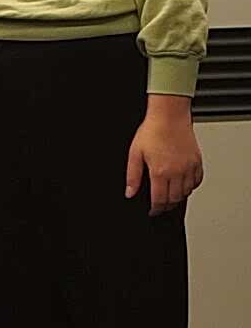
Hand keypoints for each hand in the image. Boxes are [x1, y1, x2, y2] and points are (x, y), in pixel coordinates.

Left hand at [126, 94, 203, 215]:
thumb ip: (133, 176)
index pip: (160, 200)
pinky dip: (190, 186)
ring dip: (178, 197)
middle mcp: (177, 171)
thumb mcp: (134, 154)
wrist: (169, 116)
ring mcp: (189, 167)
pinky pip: (197, 180)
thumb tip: (130, 193)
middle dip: (166, 205)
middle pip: (175, 199)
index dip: (156, 209)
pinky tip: (182, 184)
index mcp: (160, 172)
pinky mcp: (197, 161)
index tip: (153, 212)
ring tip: (169, 195)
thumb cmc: (152, 131)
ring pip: (187, 192)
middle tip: (160, 205)